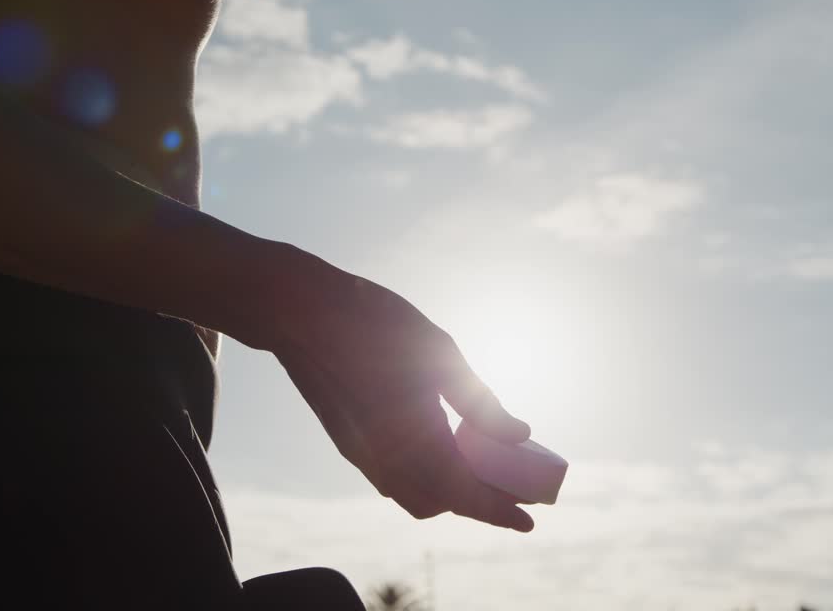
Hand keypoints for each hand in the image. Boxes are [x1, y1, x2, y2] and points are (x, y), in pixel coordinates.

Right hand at [267, 252, 534, 531]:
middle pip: (440, 503)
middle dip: (477, 502)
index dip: (502, 509)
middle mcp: (385, 458)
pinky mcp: (347, 444)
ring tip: (478, 466)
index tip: (532, 516)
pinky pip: (390, 479)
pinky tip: (438, 448)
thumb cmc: (374, 323)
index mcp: (413, 439)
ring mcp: (361, 454)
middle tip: (510, 484)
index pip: (466, 493)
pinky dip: (421, 478)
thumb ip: (479, 402)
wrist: (300, 315)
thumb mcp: (439, 352)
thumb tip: (520, 435)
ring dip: (447, 493)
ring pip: (411, 495)